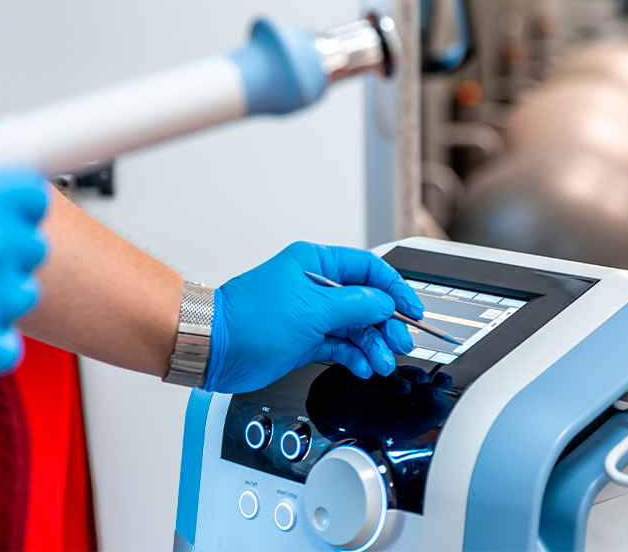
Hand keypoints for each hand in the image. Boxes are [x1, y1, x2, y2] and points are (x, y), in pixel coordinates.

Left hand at [202, 242, 424, 393]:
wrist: (215, 348)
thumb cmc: (250, 319)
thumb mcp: (313, 309)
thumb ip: (356, 306)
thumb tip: (384, 304)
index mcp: (316, 263)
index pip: (368, 269)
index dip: (394, 289)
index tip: (411, 310)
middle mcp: (315, 286)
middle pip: (366, 300)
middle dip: (386, 323)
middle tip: (400, 342)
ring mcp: (310, 314)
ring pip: (355, 326)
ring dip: (372, 344)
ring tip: (382, 361)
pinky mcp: (304, 339)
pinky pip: (340, 344)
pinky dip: (354, 355)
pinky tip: (363, 365)